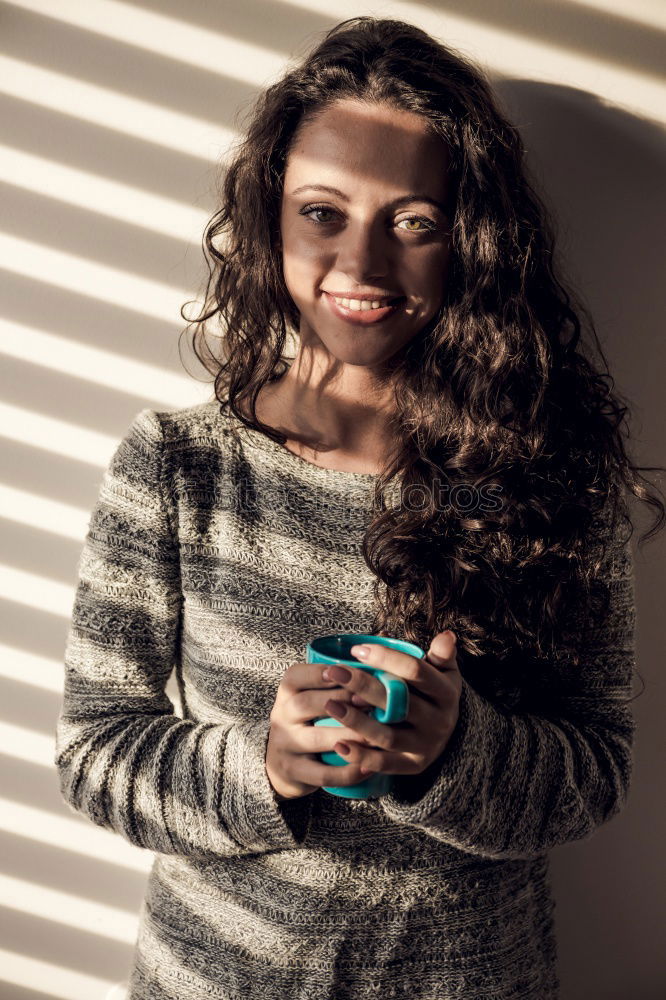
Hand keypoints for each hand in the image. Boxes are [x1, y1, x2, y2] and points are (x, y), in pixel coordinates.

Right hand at [266, 660, 374, 799]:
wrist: (281, 763)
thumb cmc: (309, 720)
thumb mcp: (311, 696)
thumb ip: (334, 683)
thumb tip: (378, 667)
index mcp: (286, 691)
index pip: (297, 676)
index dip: (323, 673)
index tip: (351, 671)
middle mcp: (281, 715)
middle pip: (306, 703)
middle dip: (341, 700)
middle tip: (372, 701)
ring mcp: (285, 745)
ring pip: (317, 739)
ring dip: (349, 735)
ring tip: (376, 735)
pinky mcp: (294, 773)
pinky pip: (322, 774)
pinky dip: (347, 772)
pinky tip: (369, 767)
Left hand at [321, 632, 461, 776]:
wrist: (448, 733)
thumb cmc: (435, 693)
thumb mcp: (444, 672)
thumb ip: (442, 654)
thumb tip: (446, 635)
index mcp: (445, 693)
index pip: (415, 671)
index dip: (385, 658)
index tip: (356, 650)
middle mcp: (439, 721)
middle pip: (398, 702)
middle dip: (363, 685)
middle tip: (334, 672)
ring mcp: (426, 746)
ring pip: (388, 736)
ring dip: (357, 722)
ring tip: (330, 705)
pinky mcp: (413, 766)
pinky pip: (385, 765)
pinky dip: (362, 757)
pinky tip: (339, 745)